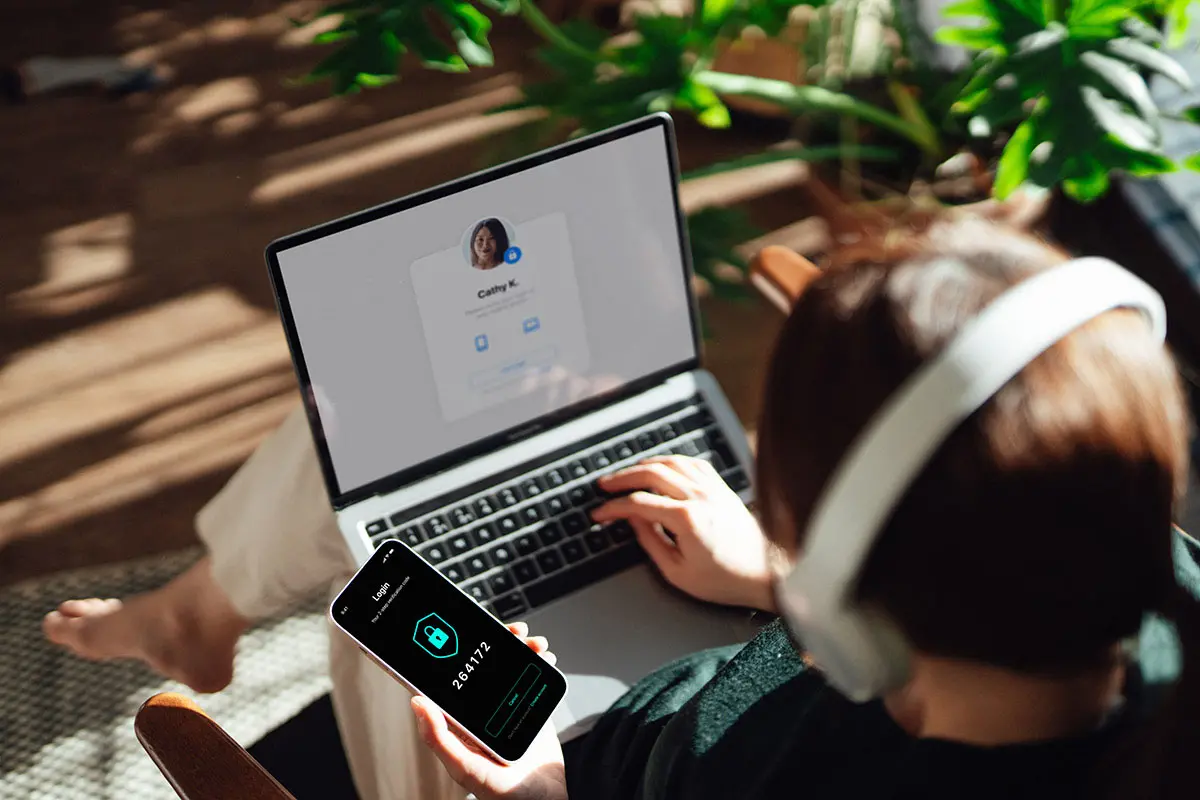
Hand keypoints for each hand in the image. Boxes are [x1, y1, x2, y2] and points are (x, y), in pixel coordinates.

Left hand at [413, 622, 567, 799]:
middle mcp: (480, 709)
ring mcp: (506, 705)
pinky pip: (531, 675)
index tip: (459, 630)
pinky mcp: (528, 706)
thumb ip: (440, 739)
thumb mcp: (466, 769)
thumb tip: (416, 702)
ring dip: (521, 648)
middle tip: (512, 632)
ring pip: (508, 664)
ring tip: (534, 644)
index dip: (448, 650)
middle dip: (496, 641)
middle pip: (482, 663)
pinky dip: (538, 661)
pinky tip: (544, 657)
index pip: (447, 678)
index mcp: (458, 721)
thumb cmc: (504, 796)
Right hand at [592, 456, 776, 611]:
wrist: (766, 574)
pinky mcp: (722, 487)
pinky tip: (661, 467)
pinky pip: (692, 463)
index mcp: (687, 519)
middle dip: (622, 477)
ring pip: (670, 462)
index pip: (638, 503)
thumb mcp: (677, 572)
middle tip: (604, 485)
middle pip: (651, 473)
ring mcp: (713, 488)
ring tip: (626, 474)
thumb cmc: (725, 579)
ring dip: (644, 465)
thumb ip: (650, 541)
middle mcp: (700, 496)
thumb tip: (632, 520)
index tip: (600, 514)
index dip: (613, 507)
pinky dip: (671, 460)